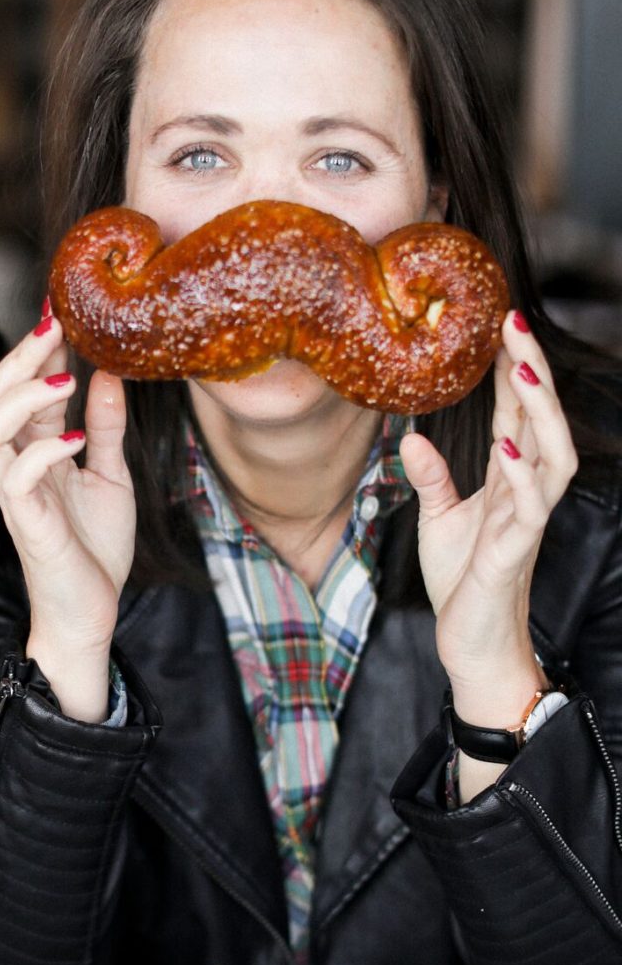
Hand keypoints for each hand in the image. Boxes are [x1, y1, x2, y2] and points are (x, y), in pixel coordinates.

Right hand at [0, 311, 134, 719]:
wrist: (89, 610)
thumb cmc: (92, 548)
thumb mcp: (109, 474)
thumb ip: (104, 427)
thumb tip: (107, 373)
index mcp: (33, 452)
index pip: (23, 389)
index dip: (39, 350)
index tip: (62, 312)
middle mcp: (16, 467)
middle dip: (20, 357)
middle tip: (55, 324)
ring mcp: (17, 494)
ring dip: (25, 398)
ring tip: (64, 378)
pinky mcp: (26, 523)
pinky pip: (18, 479)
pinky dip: (43, 451)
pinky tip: (73, 439)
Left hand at [400, 311, 577, 727]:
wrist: (473, 642)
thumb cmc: (463, 580)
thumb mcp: (438, 519)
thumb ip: (431, 477)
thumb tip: (411, 435)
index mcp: (506, 481)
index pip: (515, 415)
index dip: (512, 371)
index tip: (501, 323)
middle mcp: (525, 494)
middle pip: (542, 422)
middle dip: (533, 372)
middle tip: (515, 322)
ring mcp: (524, 522)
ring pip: (554, 457)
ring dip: (540, 414)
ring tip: (521, 370)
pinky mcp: (514, 552)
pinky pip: (528, 509)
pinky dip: (521, 477)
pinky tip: (508, 448)